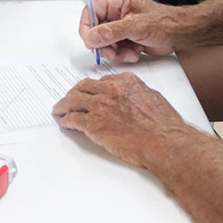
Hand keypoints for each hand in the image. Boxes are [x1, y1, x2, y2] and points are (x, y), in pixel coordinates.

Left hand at [51, 73, 186, 169]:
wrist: (163, 141)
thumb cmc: (163, 125)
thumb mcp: (153, 99)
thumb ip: (137, 95)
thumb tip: (132, 100)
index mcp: (126, 82)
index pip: (102, 80)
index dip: (93, 88)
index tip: (90, 92)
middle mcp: (110, 90)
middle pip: (84, 87)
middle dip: (74, 93)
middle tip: (69, 98)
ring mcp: (100, 106)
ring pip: (73, 100)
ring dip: (64, 105)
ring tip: (59, 109)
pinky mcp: (93, 124)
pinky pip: (73, 119)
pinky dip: (66, 120)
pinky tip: (65, 123)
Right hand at [79, 0, 185, 61]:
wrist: (181, 34)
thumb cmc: (165, 22)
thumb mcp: (136, 27)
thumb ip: (111, 32)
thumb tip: (92, 36)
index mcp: (117, 0)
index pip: (91, 11)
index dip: (87, 28)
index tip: (90, 42)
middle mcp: (116, 12)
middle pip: (96, 30)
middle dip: (105, 44)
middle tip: (112, 52)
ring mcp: (120, 25)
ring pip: (105, 42)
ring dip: (115, 52)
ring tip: (129, 52)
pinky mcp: (125, 37)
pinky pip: (114, 48)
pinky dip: (123, 54)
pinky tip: (134, 52)